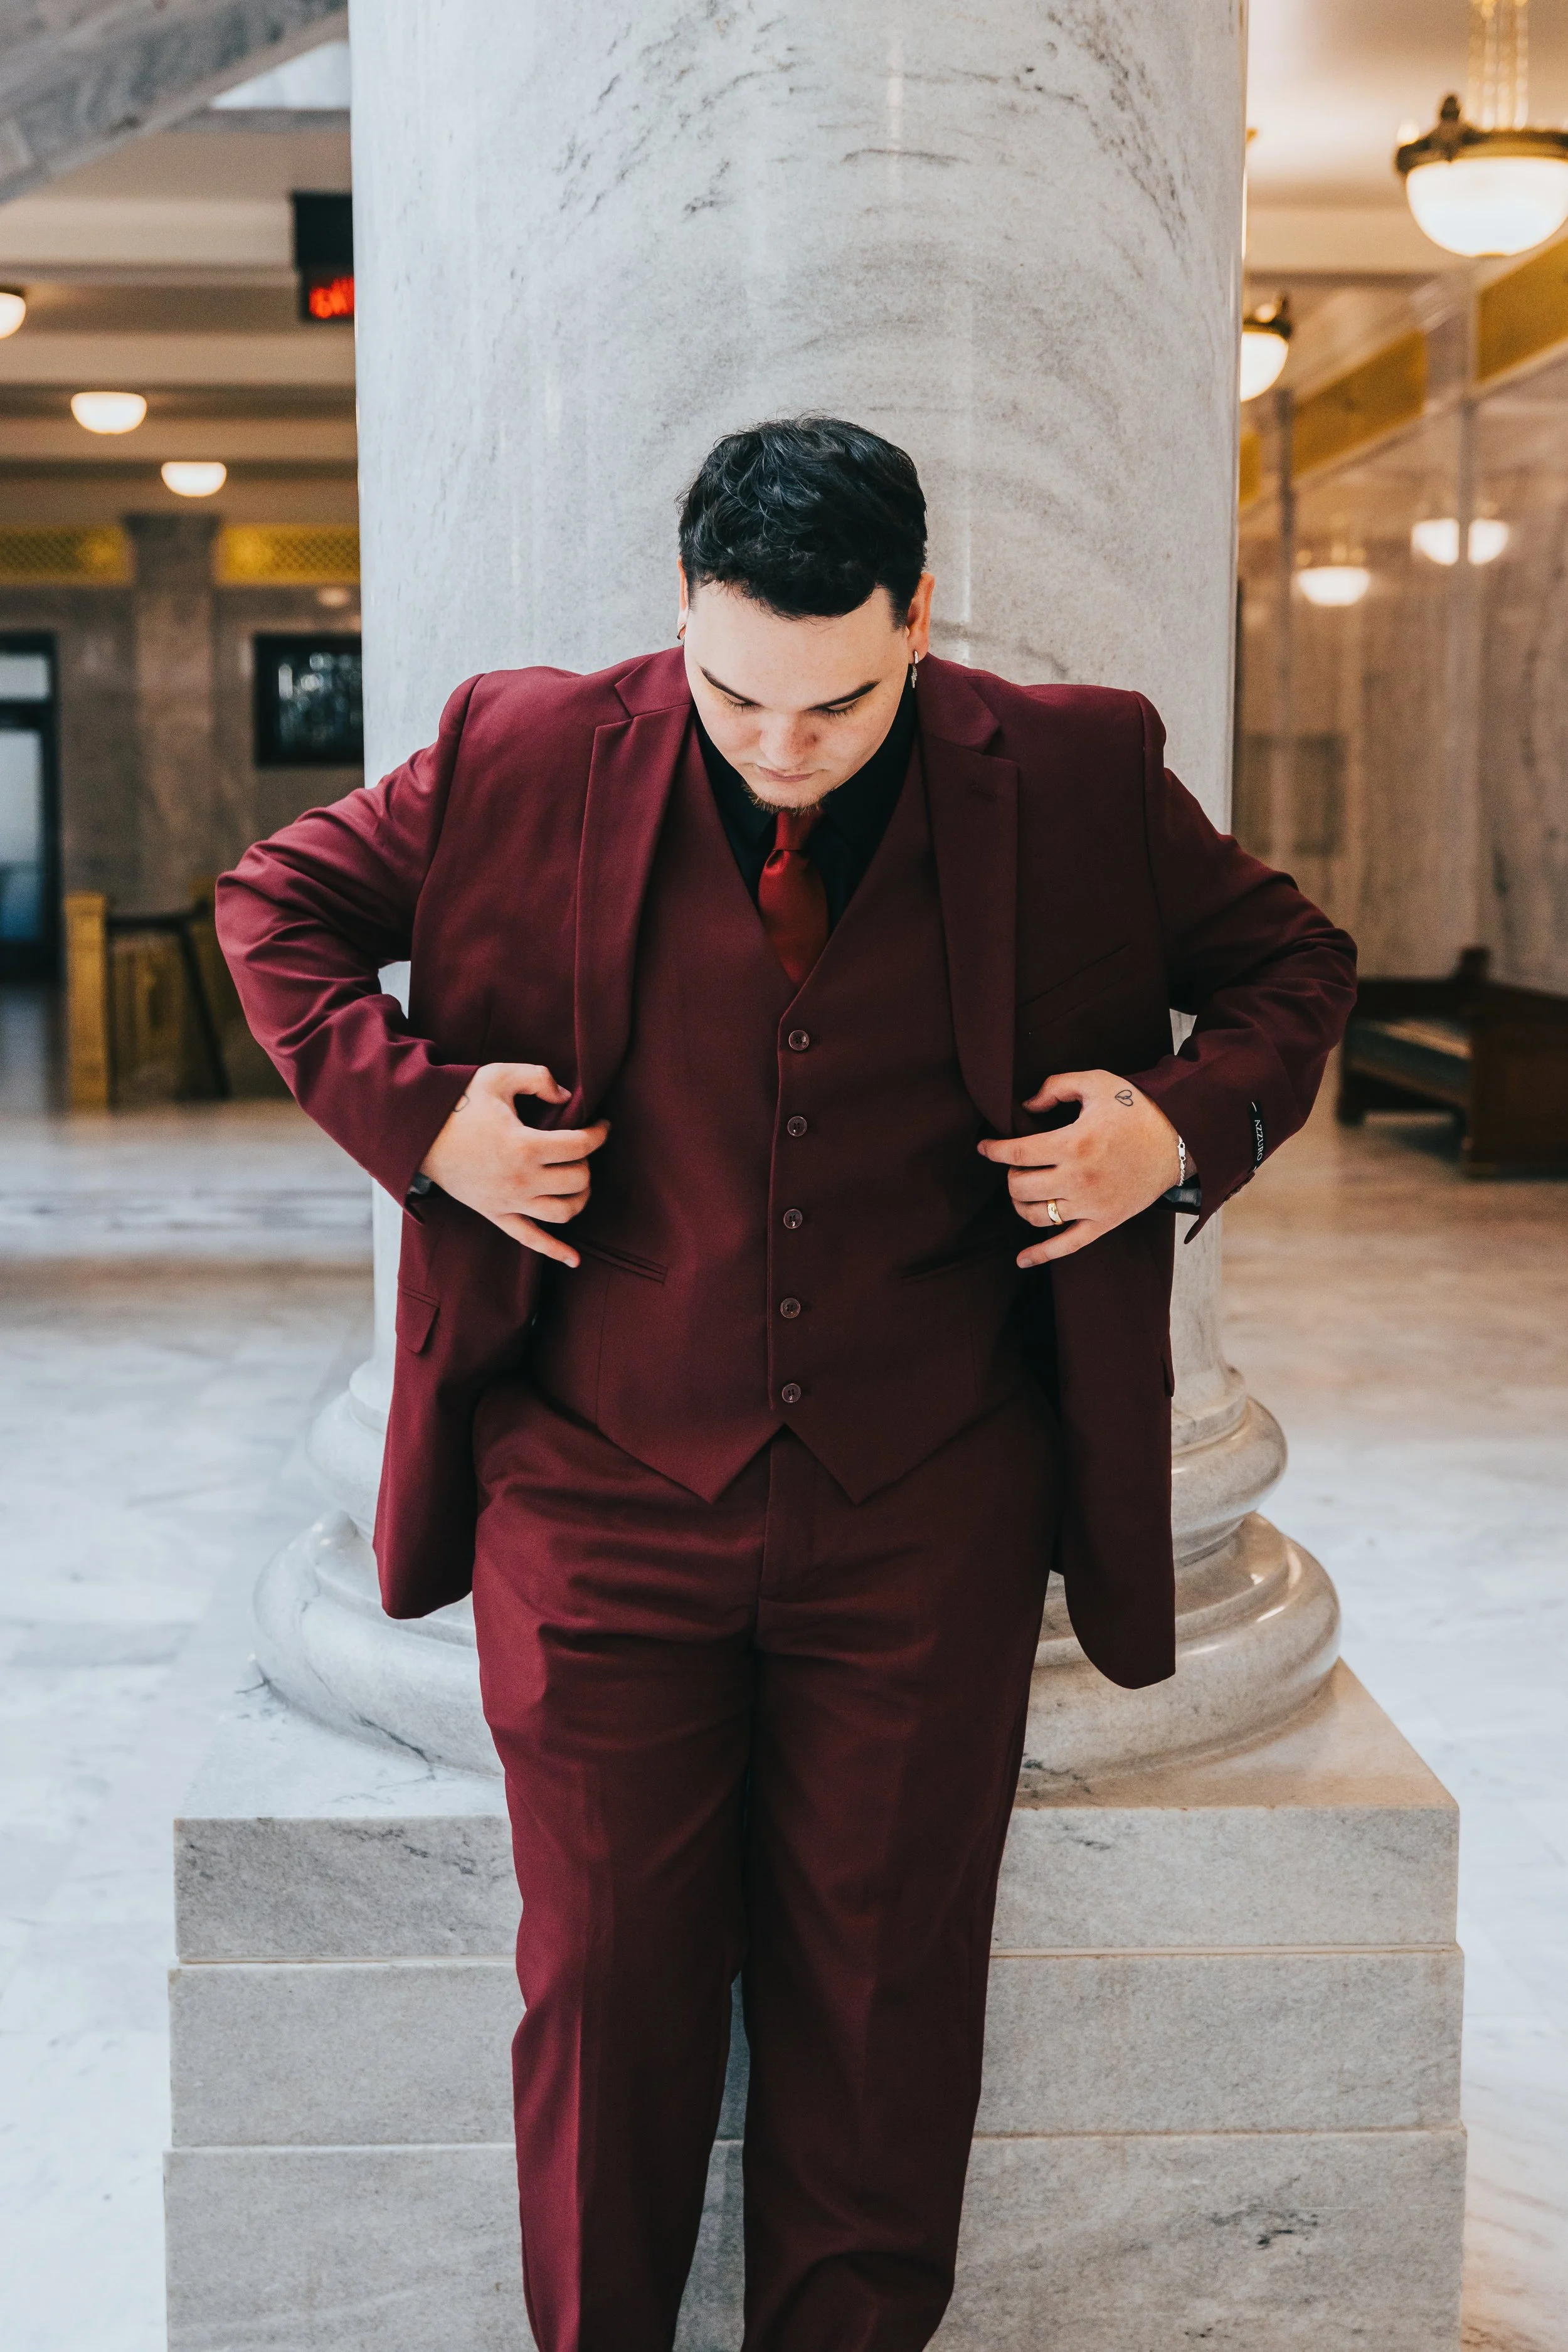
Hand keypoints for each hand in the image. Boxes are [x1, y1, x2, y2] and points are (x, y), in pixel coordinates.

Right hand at [418, 1063, 608, 1266]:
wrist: (419, 1135)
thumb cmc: (459, 1104)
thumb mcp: (498, 1076)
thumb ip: (538, 1077)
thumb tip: (567, 1096)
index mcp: (524, 1145)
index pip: (581, 1146)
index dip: (599, 1133)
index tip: (602, 1125)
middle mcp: (520, 1179)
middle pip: (578, 1180)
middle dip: (587, 1162)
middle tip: (579, 1148)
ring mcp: (509, 1202)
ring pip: (564, 1212)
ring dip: (580, 1197)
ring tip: (578, 1180)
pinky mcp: (496, 1215)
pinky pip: (530, 1240)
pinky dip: (555, 1251)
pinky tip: (575, 1260)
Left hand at [978, 1069, 1183, 1266]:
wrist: (1181, 1138)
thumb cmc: (1137, 1108)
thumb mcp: (1097, 1083)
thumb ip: (1056, 1086)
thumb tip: (1027, 1106)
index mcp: (1073, 1143)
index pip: (1017, 1153)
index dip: (994, 1151)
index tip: (985, 1148)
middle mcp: (1078, 1179)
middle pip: (1020, 1187)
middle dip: (1010, 1176)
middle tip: (1017, 1165)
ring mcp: (1091, 1205)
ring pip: (1036, 1215)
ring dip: (1020, 1203)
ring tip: (1024, 1190)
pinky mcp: (1105, 1222)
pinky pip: (1067, 1245)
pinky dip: (1041, 1254)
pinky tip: (1022, 1260)